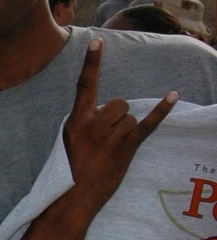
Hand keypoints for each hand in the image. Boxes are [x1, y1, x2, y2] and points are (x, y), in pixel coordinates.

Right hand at [63, 39, 175, 220]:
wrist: (73, 197)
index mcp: (76, 120)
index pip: (85, 85)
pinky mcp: (125, 148)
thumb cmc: (69, 171)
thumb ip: (83, 122)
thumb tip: (106, 113)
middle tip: (106, 142)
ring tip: (111, 151)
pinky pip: (146, 124)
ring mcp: (110, 135)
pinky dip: (161, 111)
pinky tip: (173, 96)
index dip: (91, 62)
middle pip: (119, 103)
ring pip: (130, 117)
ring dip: (125, 132)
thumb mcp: (67, 141)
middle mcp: (93, 123)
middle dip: (117, 119)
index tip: (97, 42)